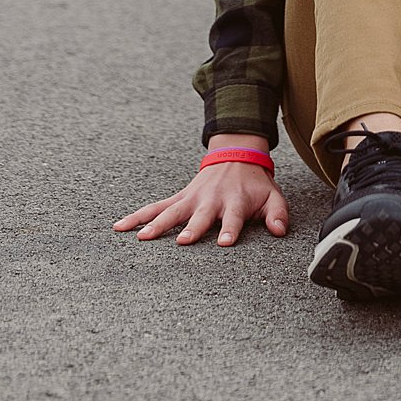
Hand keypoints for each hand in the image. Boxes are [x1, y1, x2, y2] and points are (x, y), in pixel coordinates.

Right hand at [114, 155, 290, 246]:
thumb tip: (280, 231)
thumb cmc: (254, 185)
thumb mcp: (273, 196)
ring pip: (171, 211)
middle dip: (192, 228)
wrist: (236, 158)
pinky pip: (155, 208)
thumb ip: (277, 213)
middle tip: (183, 241)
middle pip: (200, 216)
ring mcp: (191, 199)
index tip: (226, 242)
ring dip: (157, 224)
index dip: (230, 229)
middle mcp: (211, 200)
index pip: (234, 217)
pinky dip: (137, 216)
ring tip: (142, 237)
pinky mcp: (178, 198)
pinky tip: (119, 227)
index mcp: (235, 201)